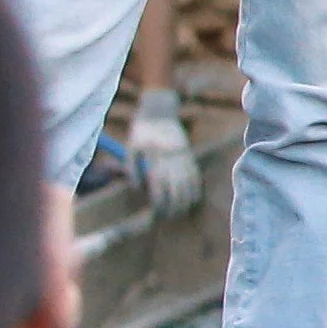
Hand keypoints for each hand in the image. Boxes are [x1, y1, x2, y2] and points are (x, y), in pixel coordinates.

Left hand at [124, 85, 199, 218]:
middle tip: (168, 217)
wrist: (160, 110)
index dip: (159, 200)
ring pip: (189, 182)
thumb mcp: (131, 147)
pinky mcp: (189, 154)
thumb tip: (140, 190)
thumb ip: (133, 170)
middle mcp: (172, 155)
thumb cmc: (141, 130)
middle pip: (177, 186)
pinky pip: (195, 175)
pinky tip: (190, 199)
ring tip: (180, 213)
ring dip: (186, 200)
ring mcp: (183, 154)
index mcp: (155, 153)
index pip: (159, 183)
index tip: (156, 212)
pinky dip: (194, 189)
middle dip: (174, 205)